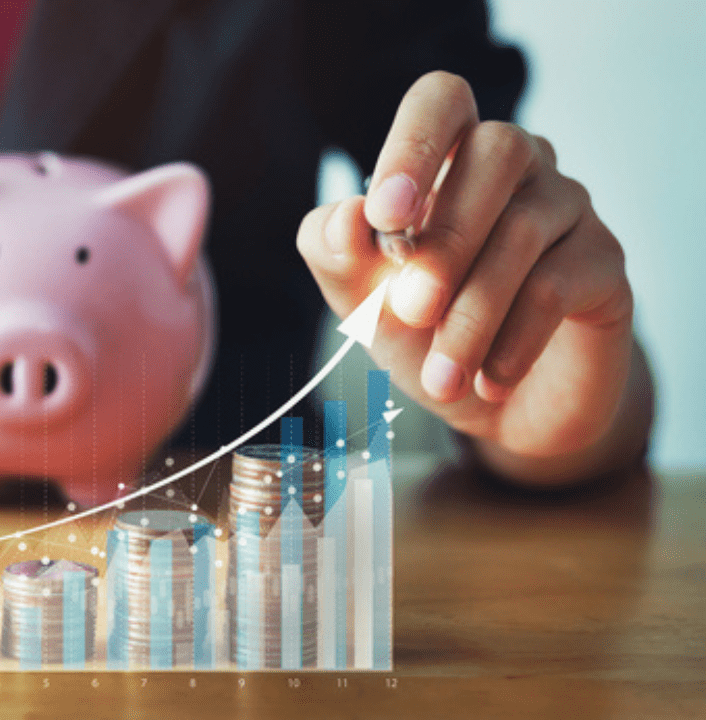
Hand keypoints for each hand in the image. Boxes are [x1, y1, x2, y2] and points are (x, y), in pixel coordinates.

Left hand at [298, 71, 647, 483]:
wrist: (494, 404)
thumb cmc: (421, 329)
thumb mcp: (358, 295)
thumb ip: (334, 250)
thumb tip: (346, 216)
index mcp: (449, 155)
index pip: (442, 100)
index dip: (413, 145)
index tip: (384, 215)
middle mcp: (518, 163)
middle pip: (498, 150)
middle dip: (446, 239)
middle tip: (409, 311)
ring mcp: (569, 206)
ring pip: (526, 228)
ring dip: (472, 312)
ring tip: (439, 378)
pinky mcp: (604, 261)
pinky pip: (559, 285)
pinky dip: (513, 339)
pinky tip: (485, 382)